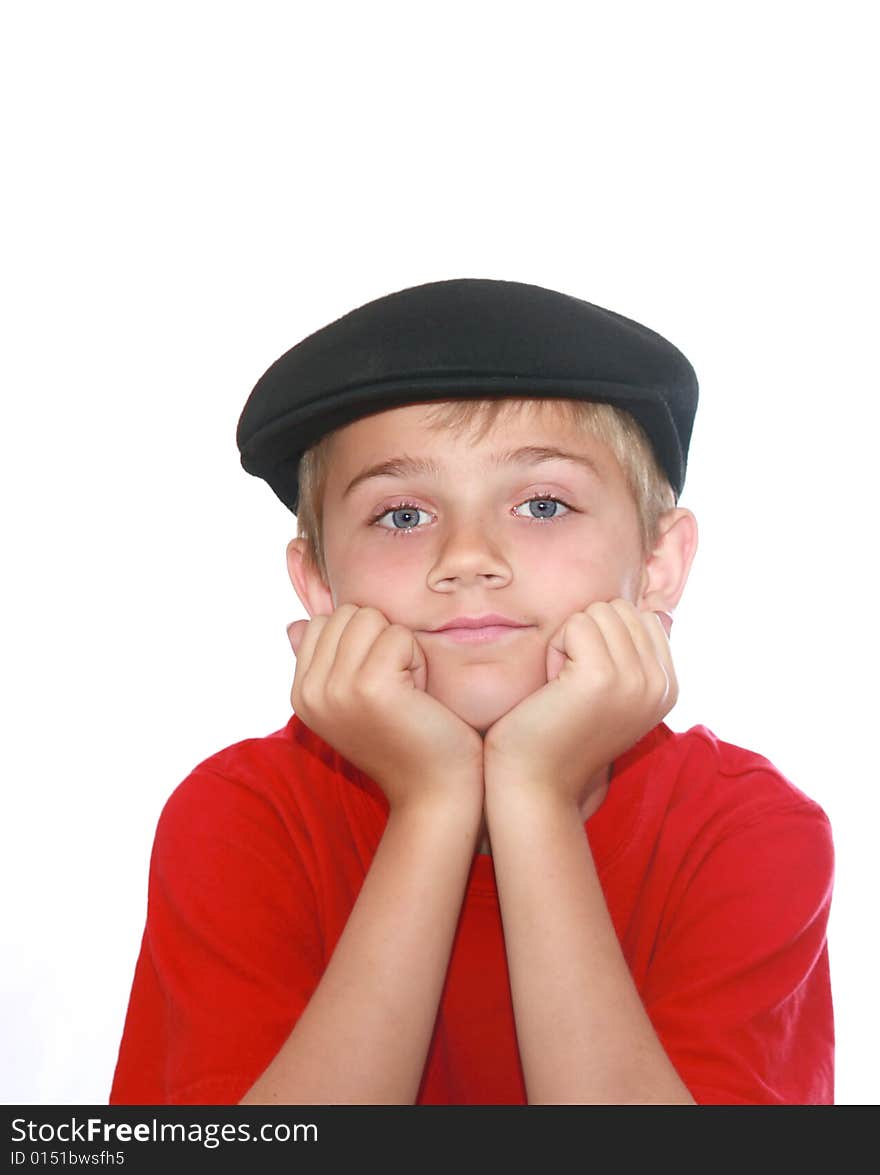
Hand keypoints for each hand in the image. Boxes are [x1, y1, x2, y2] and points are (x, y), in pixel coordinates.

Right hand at [288, 605, 484, 813]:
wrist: (433, 792)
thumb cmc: (402, 740)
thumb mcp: (351, 699)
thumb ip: (322, 660)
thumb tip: (294, 624)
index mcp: (300, 694)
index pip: (323, 622)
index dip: (361, 641)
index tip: (377, 684)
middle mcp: (310, 692)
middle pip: (348, 613)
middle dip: (381, 639)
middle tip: (396, 687)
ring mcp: (336, 690)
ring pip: (372, 618)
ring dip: (400, 647)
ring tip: (406, 689)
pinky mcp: (371, 687)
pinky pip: (399, 635)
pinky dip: (418, 659)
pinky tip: (419, 695)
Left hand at [482, 600, 676, 806]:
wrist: (536, 781)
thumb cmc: (562, 731)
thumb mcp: (614, 692)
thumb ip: (638, 652)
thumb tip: (660, 607)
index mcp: (669, 687)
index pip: (644, 616)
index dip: (605, 637)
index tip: (590, 681)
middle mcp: (660, 684)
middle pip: (620, 608)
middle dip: (586, 636)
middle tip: (572, 683)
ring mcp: (635, 681)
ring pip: (597, 612)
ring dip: (568, 642)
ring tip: (563, 685)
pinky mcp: (601, 677)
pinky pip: (575, 624)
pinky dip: (555, 648)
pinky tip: (552, 684)